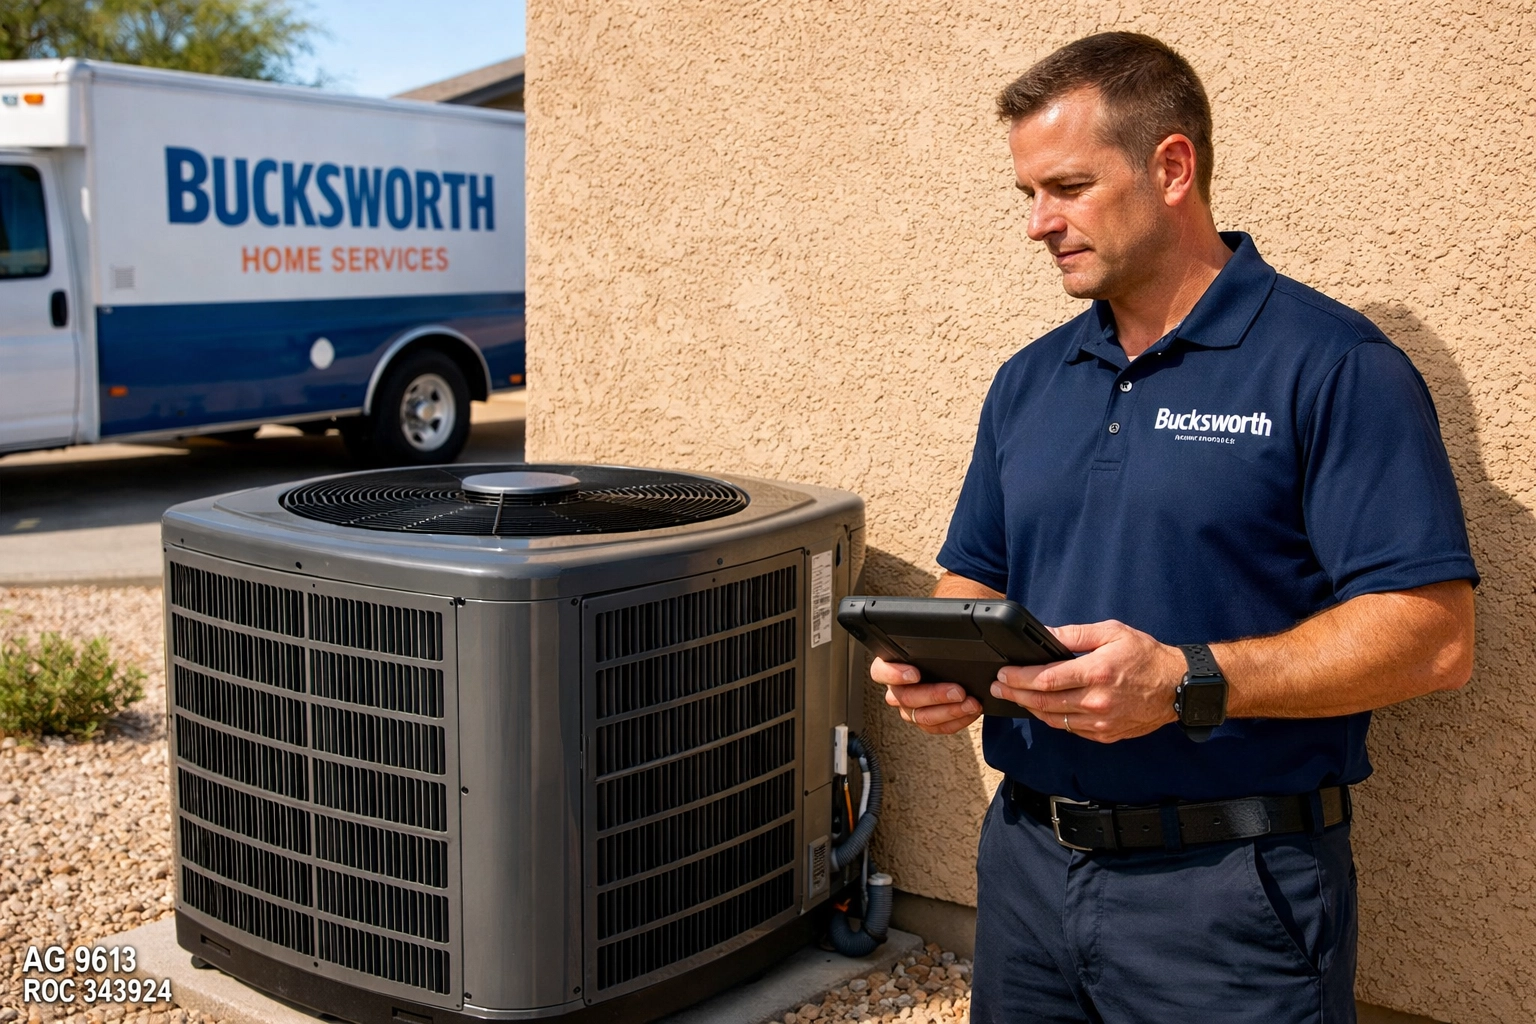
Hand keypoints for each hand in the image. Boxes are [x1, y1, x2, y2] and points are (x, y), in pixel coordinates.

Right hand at [871, 657, 982, 734]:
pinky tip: (970, 712)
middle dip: (935, 695)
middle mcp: (896, 689)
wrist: (957, 671)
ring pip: (921, 717)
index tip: (915, 674)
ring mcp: (908, 708)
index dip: (894, 675)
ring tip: (970, 704)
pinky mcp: (924, 722)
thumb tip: (955, 647)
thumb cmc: (942, 655)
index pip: (880, 671)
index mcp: (891, 665)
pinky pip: (936, 727)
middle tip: (958, 691)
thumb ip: (935, 645)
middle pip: (906, 697)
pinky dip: (957, 721)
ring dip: (950, 711)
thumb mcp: (936, 646)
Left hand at [991, 620, 1186, 742]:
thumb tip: (1045, 634)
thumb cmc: (1147, 656)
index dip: (1019, 677)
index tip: (1003, 673)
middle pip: (1044, 702)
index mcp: (1096, 673)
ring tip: (1014, 697)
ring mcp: (1101, 723)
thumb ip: (1074, 635)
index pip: (1046, 679)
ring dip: (1030, 709)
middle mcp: (1096, 702)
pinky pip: (1070, 730)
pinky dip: (1053, 720)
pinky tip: (1043, 709)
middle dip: (1016, 694)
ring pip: (1054, 720)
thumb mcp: (1112, 633)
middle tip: (998, 687)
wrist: (1178, 687)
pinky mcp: (1105, 735)